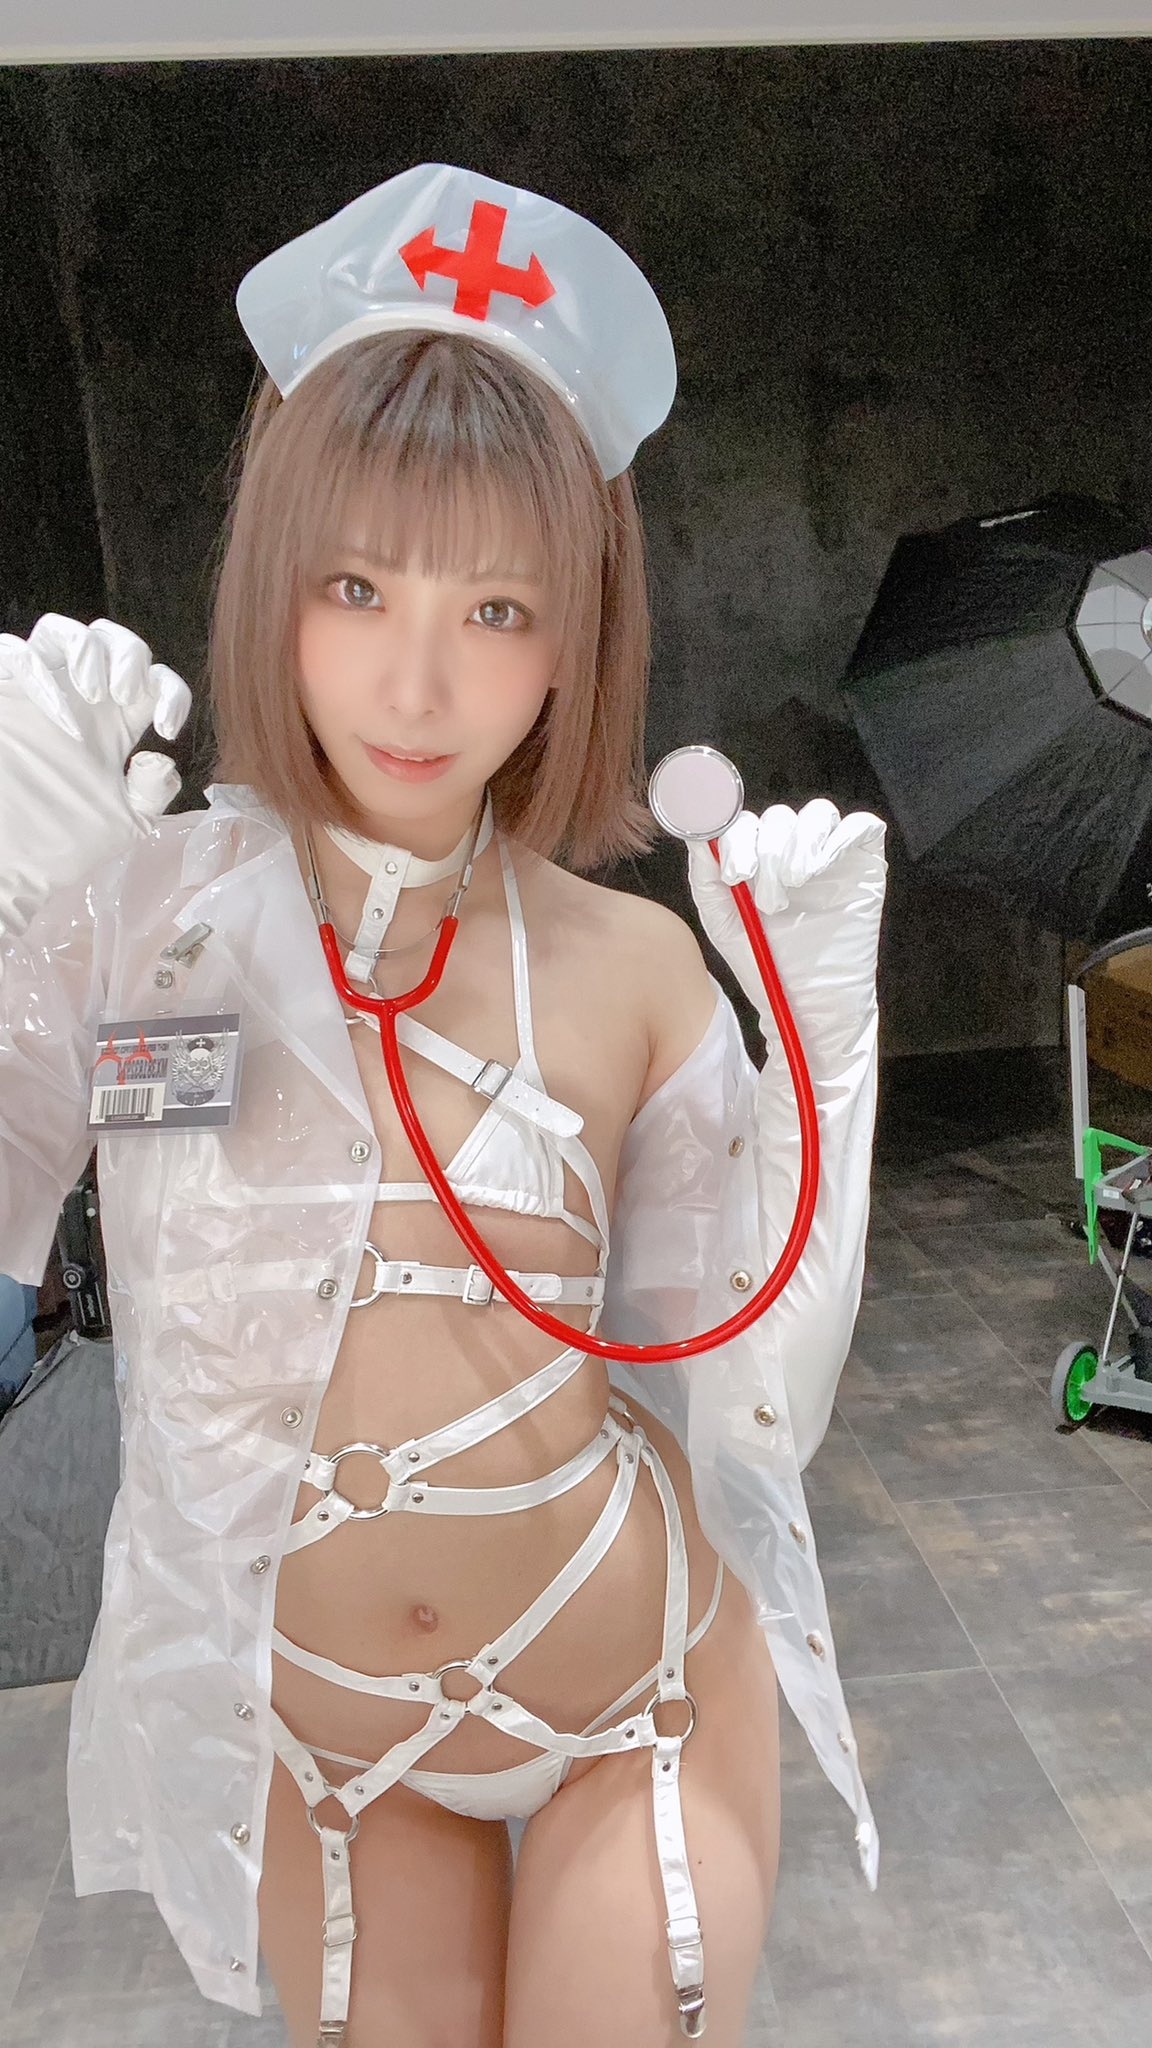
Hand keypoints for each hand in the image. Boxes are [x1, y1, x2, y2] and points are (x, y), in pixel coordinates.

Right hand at [0, 615, 191, 939]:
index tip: (167, 729)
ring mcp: (36, 695)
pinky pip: (12, 651)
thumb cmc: (61, 843)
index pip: (153, 682)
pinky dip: (38, 670)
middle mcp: (77, 702)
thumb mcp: (124, 823)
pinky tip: (54, 712)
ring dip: (87, 650)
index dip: (172, 692)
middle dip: (128, 654)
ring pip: (60, 631)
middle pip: (111, 640)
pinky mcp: (1, 698)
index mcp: (113, 726)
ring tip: (95, 692)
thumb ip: (152, 792)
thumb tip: (163, 759)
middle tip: (125, 694)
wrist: (10, 864)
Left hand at [686, 799, 886, 1051]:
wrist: (806, 1004)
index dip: (737, 838)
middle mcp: (793, 852)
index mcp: (758, 860)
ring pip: (818, 815)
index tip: (735, 875)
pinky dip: (839, 838)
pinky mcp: (866, 864)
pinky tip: (820, 870)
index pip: (746, 823)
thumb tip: (698, 836)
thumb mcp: (723, 923)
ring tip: (793, 886)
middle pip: (780, 817)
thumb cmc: (764, 965)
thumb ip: (706, 878)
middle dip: (769, 852)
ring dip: (800, 845)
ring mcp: (832, 856)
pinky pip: (862, 826)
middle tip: (768, 900)